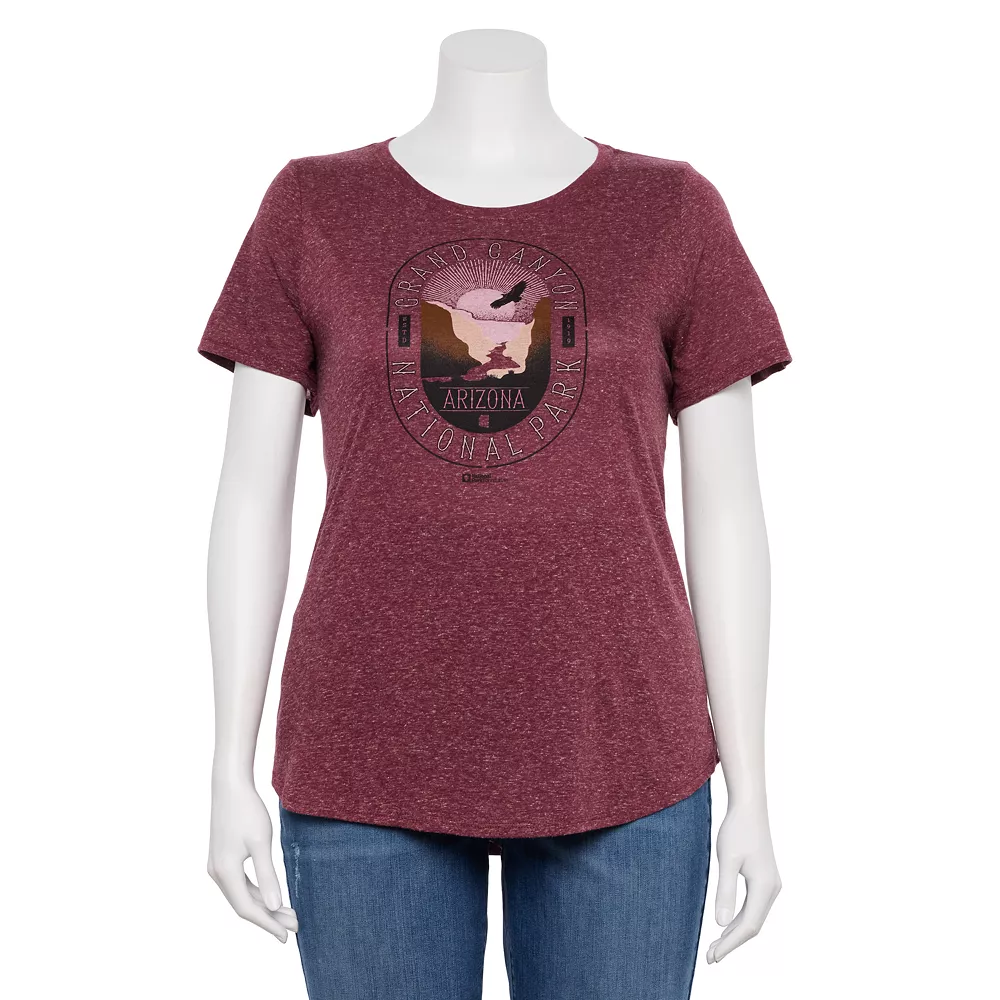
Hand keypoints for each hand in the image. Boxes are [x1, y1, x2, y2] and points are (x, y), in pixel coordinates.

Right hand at [207, 778, 298, 940]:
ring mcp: (217, 866)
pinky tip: (271, 895)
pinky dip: (256, 892)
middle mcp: (217, 873)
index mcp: (226, 872)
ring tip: (288, 913)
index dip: (268, 924)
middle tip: (295, 925)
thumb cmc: (247, 811)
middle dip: (270, 917)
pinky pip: (239, 884)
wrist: (229, 786)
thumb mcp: (261, 843)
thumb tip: (274, 906)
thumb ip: (267, 876)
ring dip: (264, 905)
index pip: (247, 909)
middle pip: (244, 904)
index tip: (287, 935)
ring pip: (241, 895)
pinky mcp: (221, 858)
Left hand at [707, 799, 781, 962]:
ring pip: (753, 917)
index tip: (713, 957)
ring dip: (735, 932)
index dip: (731, 944)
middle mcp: (772, 889)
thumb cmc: (737, 830)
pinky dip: (739, 918)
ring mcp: (770, 884)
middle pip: (752, 925)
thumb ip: (725, 891)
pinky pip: (753, 906)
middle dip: (731, 942)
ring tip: (715, 946)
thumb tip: (720, 924)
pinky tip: (726, 923)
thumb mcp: (727, 860)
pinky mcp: (765, 879)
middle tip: (710, 957)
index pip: (748, 925)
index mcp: (764, 887)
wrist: (749, 808)